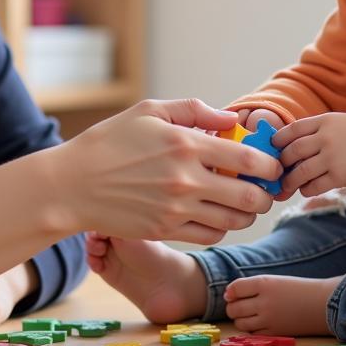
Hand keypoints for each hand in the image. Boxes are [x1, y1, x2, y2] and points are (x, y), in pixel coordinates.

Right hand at [42, 98, 278, 245]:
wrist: (73, 184)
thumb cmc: (110, 141)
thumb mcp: (149, 111)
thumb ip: (194, 111)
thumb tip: (230, 119)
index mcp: (185, 144)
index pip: (247, 159)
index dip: (269, 164)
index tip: (272, 165)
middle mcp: (185, 179)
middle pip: (248, 196)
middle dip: (265, 195)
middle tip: (265, 189)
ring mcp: (176, 208)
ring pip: (234, 220)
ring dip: (247, 213)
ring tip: (244, 203)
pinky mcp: (166, 229)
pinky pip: (211, 234)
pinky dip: (222, 227)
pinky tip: (218, 215)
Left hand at [274, 113, 345, 197]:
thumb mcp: (338, 122)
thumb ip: (317, 130)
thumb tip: (291, 145)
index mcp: (323, 122)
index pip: (292, 129)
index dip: (278, 140)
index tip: (271, 148)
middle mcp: (324, 138)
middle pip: (292, 152)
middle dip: (280, 163)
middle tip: (275, 171)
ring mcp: (331, 157)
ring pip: (300, 172)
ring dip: (289, 181)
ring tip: (285, 187)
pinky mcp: (339, 176)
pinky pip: (314, 185)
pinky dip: (306, 189)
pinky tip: (305, 189)